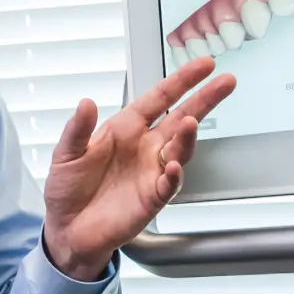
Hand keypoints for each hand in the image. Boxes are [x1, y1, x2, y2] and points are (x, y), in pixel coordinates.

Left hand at [39, 58, 235, 279]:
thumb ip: (77, 129)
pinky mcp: (152, 198)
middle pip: (182, 118)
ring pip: (180, 149)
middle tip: (227, 81)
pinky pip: (169, 184)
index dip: (181, 81)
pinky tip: (173, 166)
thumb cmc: (68, 188)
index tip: (205, 65)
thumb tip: (85, 102)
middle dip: (205, 100)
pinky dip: (173, 175)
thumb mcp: (66, 154)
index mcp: (126, 128)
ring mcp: (152, 171)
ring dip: (187, 137)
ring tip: (190, 123)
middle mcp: (145, 146)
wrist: (67, 229)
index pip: (160, 99)